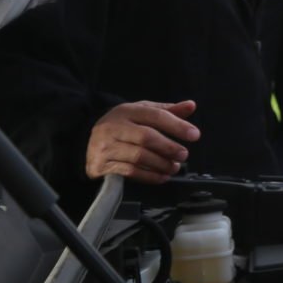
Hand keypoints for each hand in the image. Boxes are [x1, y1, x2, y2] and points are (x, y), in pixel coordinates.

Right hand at [85, 100, 200, 184]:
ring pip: (139, 156)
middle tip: (184, 155)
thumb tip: (191, 106)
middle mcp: (113, 127)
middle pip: (146, 137)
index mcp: (126, 111)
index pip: (155, 116)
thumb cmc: (123, 126)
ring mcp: (105, 146)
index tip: (194, 135)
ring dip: (161, 164)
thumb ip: (167, 111)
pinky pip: (129, 171)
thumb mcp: (143, 113)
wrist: (87, 141)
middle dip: (169, 147)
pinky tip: (161, 177)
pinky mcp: (101, 164)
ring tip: (174, 167)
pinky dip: (149, 176)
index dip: (177, 126)